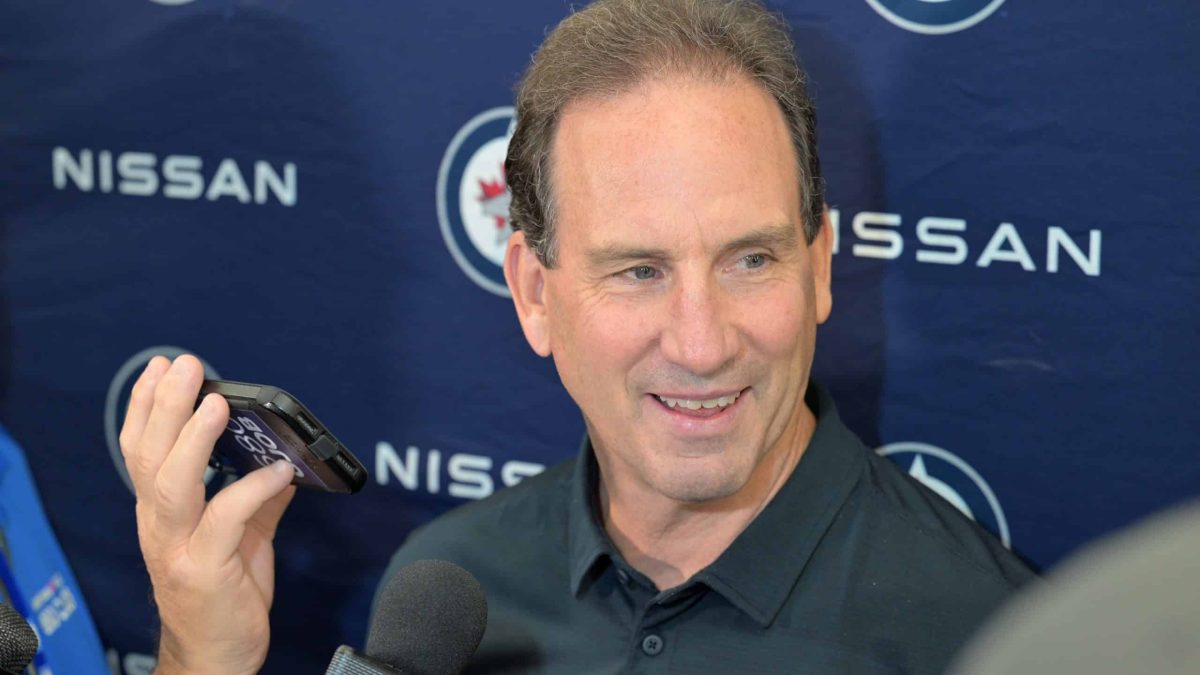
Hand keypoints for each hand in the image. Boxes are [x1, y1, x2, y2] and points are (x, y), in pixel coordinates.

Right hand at [120, 355, 295, 674]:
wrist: (215, 659)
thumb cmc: (223, 597)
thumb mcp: (240, 540)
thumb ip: (255, 501)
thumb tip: (281, 463)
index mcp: (161, 514)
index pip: (140, 451)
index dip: (146, 407)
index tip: (160, 368)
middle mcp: (158, 527)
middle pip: (149, 457)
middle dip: (164, 406)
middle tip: (183, 366)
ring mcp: (176, 549)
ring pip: (171, 484)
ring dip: (193, 439)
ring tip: (215, 403)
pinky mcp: (203, 571)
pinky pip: (225, 519)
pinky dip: (252, 489)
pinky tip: (277, 470)